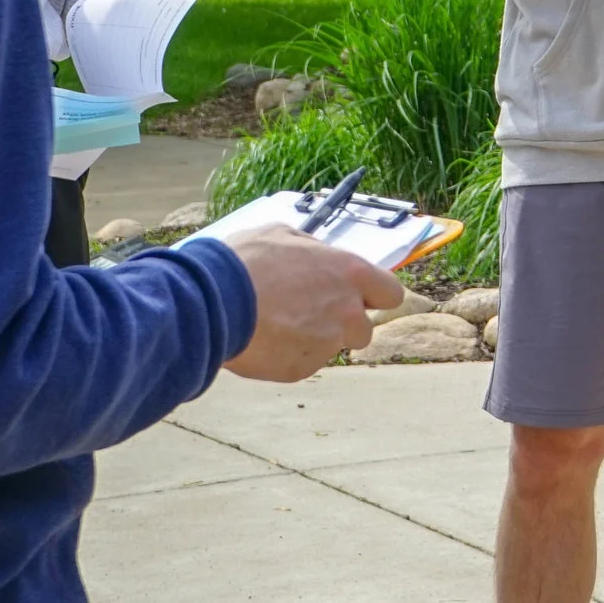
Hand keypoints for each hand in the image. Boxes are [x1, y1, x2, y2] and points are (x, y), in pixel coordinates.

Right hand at [220, 223, 405, 381]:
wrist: (213, 302)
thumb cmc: (246, 261)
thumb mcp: (281, 234)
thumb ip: (311, 249)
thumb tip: (316, 254)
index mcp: (350, 273)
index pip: (391, 293)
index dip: (375, 296)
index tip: (359, 297)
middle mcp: (347, 312)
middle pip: (364, 329)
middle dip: (343, 324)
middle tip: (310, 313)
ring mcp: (326, 344)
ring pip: (330, 347)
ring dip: (313, 339)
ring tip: (277, 323)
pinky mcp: (302, 369)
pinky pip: (303, 362)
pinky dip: (287, 354)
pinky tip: (263, 338)